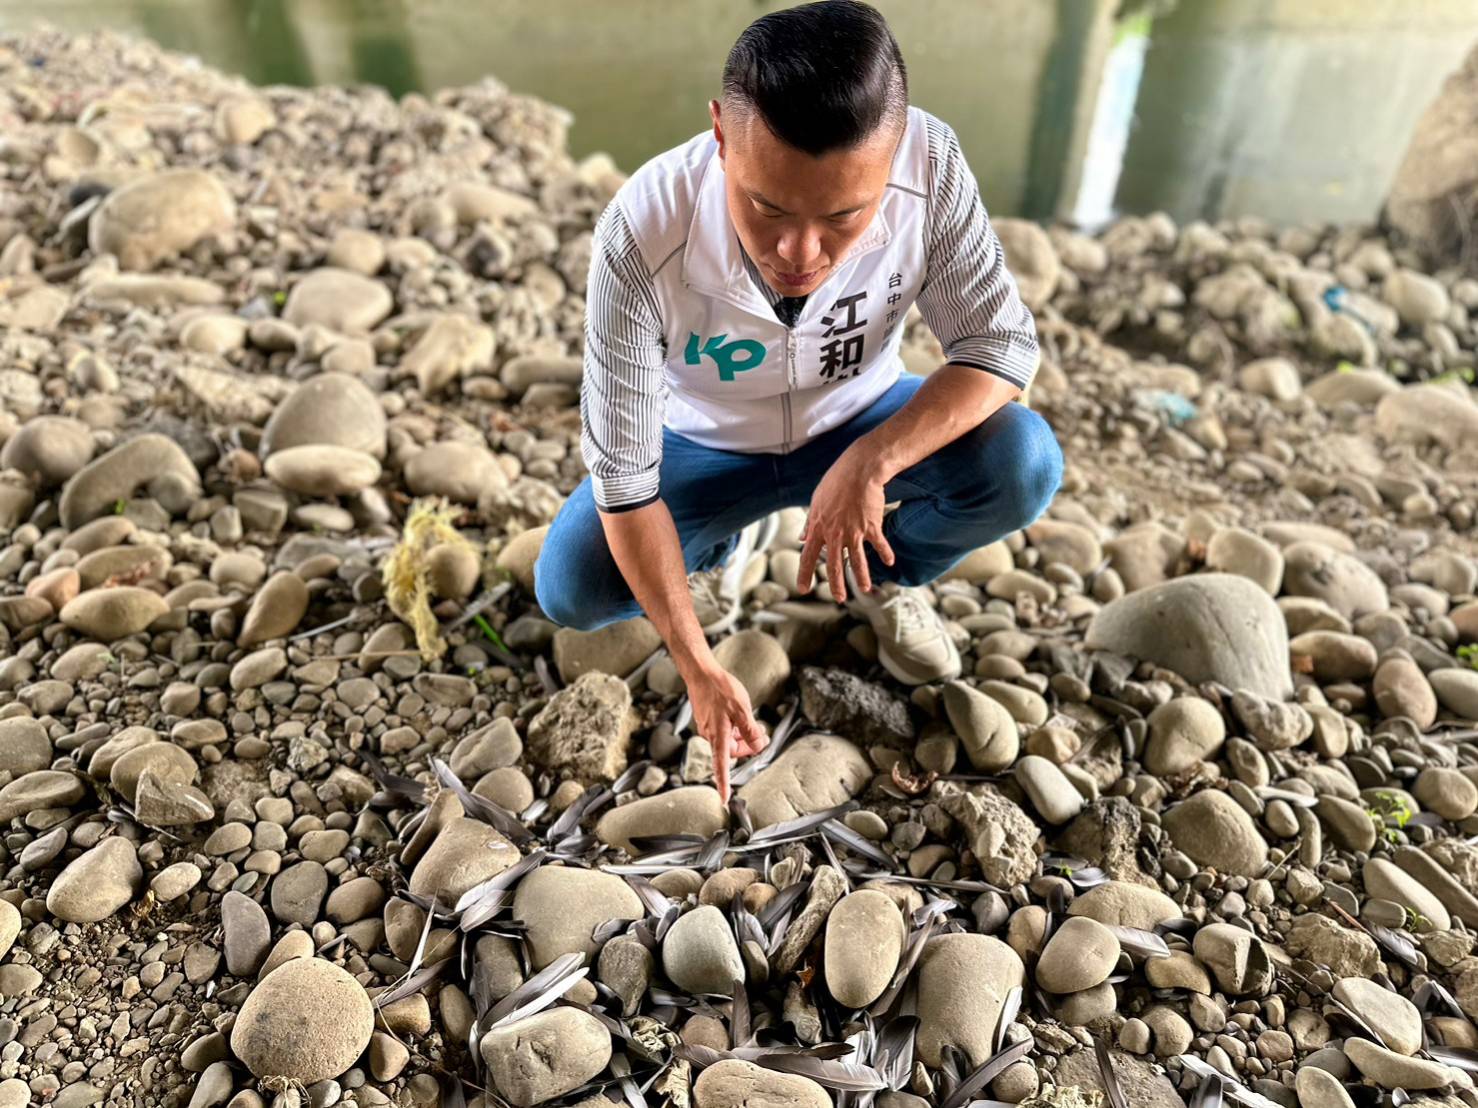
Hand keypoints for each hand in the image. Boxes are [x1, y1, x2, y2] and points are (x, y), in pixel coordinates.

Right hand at [686, 665, 768, 802]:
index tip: (724, 798)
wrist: (701, 673)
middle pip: (732, 751)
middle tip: (762, 734)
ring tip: (750, 719)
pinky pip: (724, 730)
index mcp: (718, 736)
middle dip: (748, 745)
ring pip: (729, 740)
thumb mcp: (742, 709)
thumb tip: (758, 747)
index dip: (723, 783)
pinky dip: (734, 727)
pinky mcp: (707, 720)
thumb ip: (751, 731)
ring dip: (742, 734)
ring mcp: (708, 727)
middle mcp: (710, 735)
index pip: (721, 765)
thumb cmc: (720, 689)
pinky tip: (738, 713)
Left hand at [796, 447, 894, 602]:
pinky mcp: (871, 526)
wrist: (858, 470)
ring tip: (865, 589)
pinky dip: (885, 553)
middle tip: (838, 598)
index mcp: (818, 528)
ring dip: (862, 576)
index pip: (809, 556)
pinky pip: (879, 544)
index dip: (805, 574)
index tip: (803, 588)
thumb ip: (809, 523)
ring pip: (858, 560)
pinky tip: (890, 562)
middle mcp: (834, 533)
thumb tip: (802, 538)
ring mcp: (853, 531)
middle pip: (834, 565)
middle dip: (836, 584)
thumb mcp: (815, 502)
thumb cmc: (835, 482)